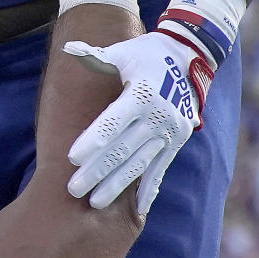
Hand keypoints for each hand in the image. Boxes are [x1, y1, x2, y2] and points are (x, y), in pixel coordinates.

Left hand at [63, 31, 211, 214]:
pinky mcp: (176, 141)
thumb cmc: (145, 54)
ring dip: (117, 184)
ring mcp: (169, 132)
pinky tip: (137, 209)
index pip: (113, 121)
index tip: (71, 158)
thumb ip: (96, 56)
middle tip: (73, 190)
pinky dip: (149, 188)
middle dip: (97, 171)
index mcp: (141, 93)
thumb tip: (68, 48)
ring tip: (95, 202)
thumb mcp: (122, 52)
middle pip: (122, 148)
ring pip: (139, 163)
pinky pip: (161, 168)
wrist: (190, 58)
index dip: (93, 140)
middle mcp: (157, 116)